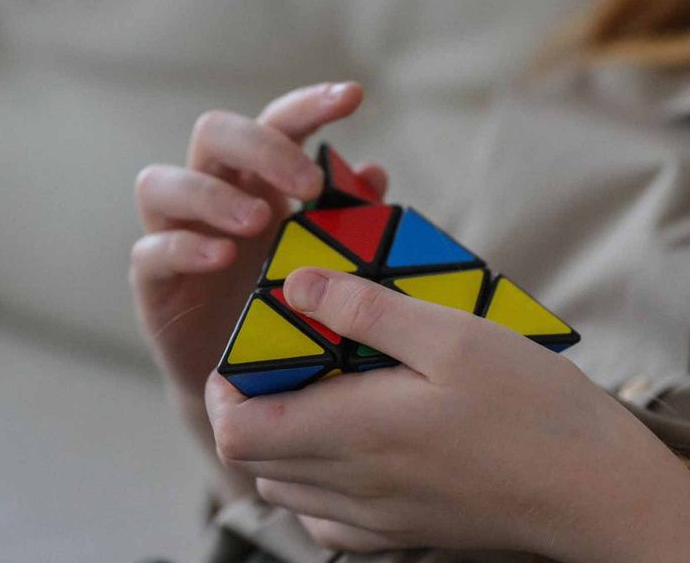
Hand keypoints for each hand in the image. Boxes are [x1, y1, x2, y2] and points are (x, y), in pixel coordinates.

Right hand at [130, 82, 386, 400]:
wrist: (245, 379)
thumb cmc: (284, 307)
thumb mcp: (321, 261)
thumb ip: (344, 218)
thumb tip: (374, 172)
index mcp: (255, 182)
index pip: (273, 124)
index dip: (308, 105)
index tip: (354, 97)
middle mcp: (210, 196)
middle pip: (212, 133)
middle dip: (261, 147)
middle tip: (307, 185)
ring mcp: (174, 234)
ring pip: (160, 183)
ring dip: (211, 194)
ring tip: (258, 221)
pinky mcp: (151, 281)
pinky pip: (151, 251)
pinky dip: (185, 247)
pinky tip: (222, 257)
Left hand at [205, 268, 689, 560]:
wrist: (594, 491)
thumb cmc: (529, 407)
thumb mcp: (451, 334)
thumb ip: (365, 309)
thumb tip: (298, 286)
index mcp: (355, 432)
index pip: (239, 432)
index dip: (225, 392)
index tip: (245, 354)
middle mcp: (354, 484)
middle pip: (255, 461)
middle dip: (250, 409)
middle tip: (285, 363)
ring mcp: (376, 517)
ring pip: (286, 489)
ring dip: (280, 442)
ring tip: (316, 395)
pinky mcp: (401, 533)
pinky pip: (326, 518)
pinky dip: (313, 483)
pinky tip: (348, 448)